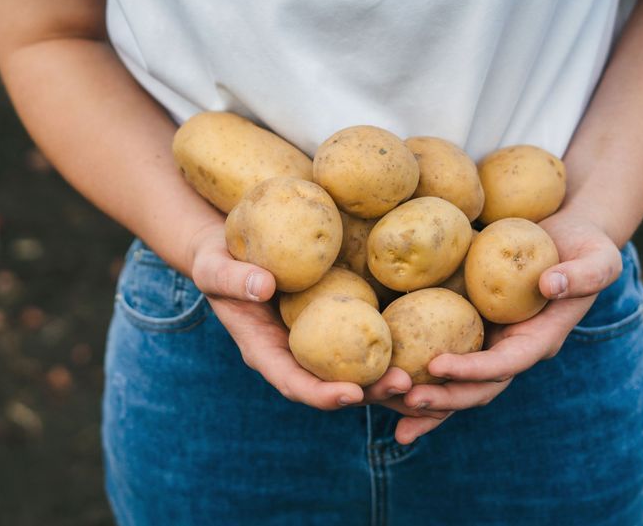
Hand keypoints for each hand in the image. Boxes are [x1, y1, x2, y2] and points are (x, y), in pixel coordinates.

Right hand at [187, 223, 438, 413]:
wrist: (230, 247)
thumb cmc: (217, 259)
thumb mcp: (213, 266)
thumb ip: (232, 278)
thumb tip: (263, 286)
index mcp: (265, 351)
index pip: (293, 383)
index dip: (321, 394)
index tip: (350, 395)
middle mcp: (296, 354)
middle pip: (335, 385)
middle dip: (371, 392)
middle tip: (405, 384)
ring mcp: (319, 341)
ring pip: (358, 370)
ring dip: (392, 376)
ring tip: (429, 373)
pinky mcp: (337, 320)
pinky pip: (366, 338)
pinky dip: (396, 344)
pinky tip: (429, 339)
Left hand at [393, 210, 623, 443]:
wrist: (564, 238)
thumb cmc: (585, 245)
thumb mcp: (599, 257)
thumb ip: (583, 274)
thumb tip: (550, 284)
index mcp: (538, 341)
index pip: (505, 365)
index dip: (473, 370)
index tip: (438, 365)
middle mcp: (509, 350)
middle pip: (474, 388)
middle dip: (441, 398)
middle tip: (404, 398)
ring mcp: (485, 343)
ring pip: (451, 383)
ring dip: (419, 397)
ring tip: (379, 401)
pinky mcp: (464, 329)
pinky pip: (435, 354)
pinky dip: (409, 369)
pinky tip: (375, 378)